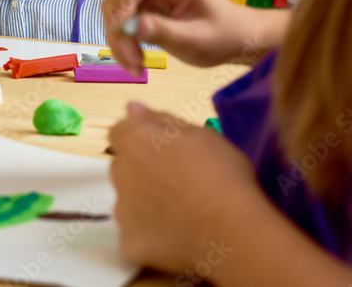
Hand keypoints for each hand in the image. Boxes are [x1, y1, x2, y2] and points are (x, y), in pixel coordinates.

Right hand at [103, 0, 269, 71]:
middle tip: (131, 58)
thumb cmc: (223, 36)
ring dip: (118, 38)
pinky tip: (135, 60)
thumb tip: (132, 26)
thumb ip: (164, 31)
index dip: (122, 0)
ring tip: (135, 65)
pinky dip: (122, 42)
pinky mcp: (142, 8)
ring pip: (114, 9)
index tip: (122, 30)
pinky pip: (120, 22)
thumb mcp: (196, 39)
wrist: (236, 40)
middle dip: (117, 27)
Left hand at [108, 102, 259, 273]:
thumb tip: (132, 107)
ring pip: (128, 202)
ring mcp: (121, 211)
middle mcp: (119, 172)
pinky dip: (151, 236)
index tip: (165, 153)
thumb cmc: (222, 174)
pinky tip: (178, 239)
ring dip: (145, 204)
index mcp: (134, 141)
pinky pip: (136, 235)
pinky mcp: (129, 243)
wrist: (231, 230)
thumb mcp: (202, 135)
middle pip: (124, 168)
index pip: (120, 132)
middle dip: (143, 172)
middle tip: (180, 185)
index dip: (141, 141)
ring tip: (183, 215)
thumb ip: (161, 120)